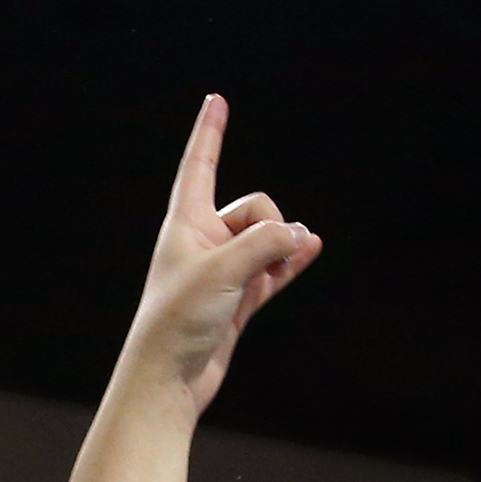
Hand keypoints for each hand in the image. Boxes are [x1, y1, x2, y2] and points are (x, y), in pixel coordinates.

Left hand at [117, 94, 323, 415]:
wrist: (168, 380)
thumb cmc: (178, 321)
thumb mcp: (224, 270)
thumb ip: (266, 243)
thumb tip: (301, 236)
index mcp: (184, 224)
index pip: (200, 165)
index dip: (210, 132)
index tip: (215, 101)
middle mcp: (202, 242)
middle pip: (253, 209)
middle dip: (270, 225)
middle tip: (258, 259)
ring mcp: (222, 271)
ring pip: (267, 240)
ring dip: (284, 246)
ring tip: (298, 256)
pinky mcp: (237, 300)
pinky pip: (272, 269)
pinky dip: (289, 261)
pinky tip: (312, 248)